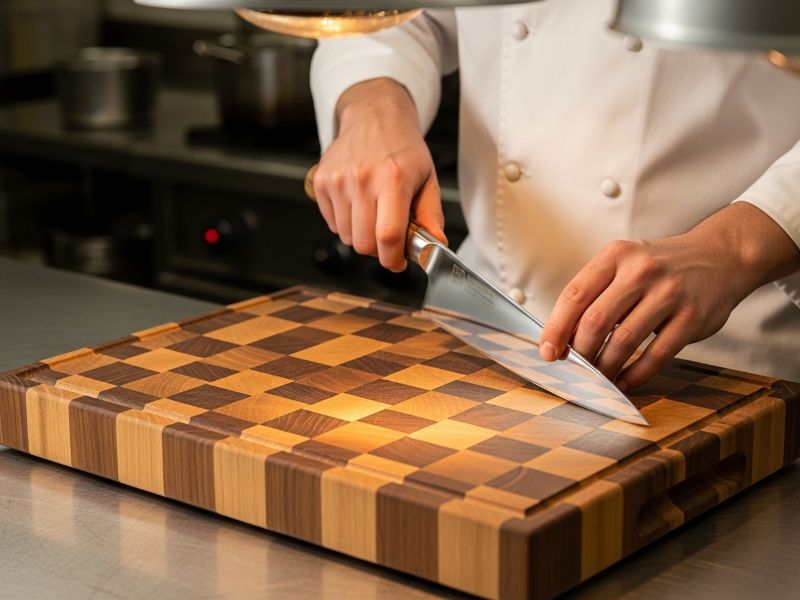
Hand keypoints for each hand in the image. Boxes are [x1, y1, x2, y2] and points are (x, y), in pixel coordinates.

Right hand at [312, 78, 446, 271]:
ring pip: (345, 237)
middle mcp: (362, 179)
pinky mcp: (321, 182)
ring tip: (373, 215)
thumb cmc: (402, 148)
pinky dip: (345, 223)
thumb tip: (435, 246)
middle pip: (363, 243)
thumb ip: (431, 215)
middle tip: (388, 237)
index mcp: (393, 179)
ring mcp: (338, 180)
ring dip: (361, 236)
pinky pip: (332, 223)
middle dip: (378, 250)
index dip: (393, 259)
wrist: (373, 117)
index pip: (388, 236)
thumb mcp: (427, 178)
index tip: (398, 262)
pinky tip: (357, 204)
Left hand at [539, 203, 799, 389]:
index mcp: (616, 255)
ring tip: (597, 378)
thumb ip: (597, 293)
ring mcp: (669, 293)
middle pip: (595, 321)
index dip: (556, 327)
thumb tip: (563, 337)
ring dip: (604, 367)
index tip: (547, 351)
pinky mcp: (692, 318)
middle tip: (573, 369)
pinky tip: (624, 380)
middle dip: (579, 352)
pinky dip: (635, 374)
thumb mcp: (625, 264)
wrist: (720, 256)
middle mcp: (641, 270)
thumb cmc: (660, 267)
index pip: (574, 295)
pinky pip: (656, 355)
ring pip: (623, 341)